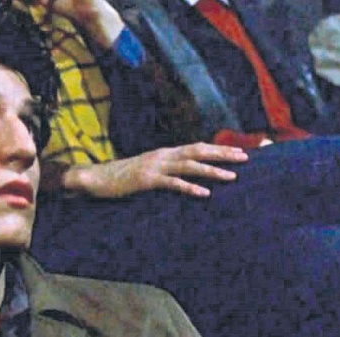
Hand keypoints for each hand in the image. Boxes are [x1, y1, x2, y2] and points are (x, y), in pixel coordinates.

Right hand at [67, 143, 248, 197]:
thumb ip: (164, 171)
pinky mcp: (146, 180)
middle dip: (222, 153)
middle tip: (245, 157)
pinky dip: (189, 188)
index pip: (196, 146)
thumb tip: (183, 176)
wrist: (94, 178)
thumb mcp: (146, 170)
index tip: (238, 150)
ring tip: (232, 176)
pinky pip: (172, 183)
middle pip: (197, 150)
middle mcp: (161, 155)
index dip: (217, 148)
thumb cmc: (121, 177)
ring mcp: (154, 166)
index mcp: (163, 153)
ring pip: (188, 165)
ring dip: (212, 170)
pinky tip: (205, 194)